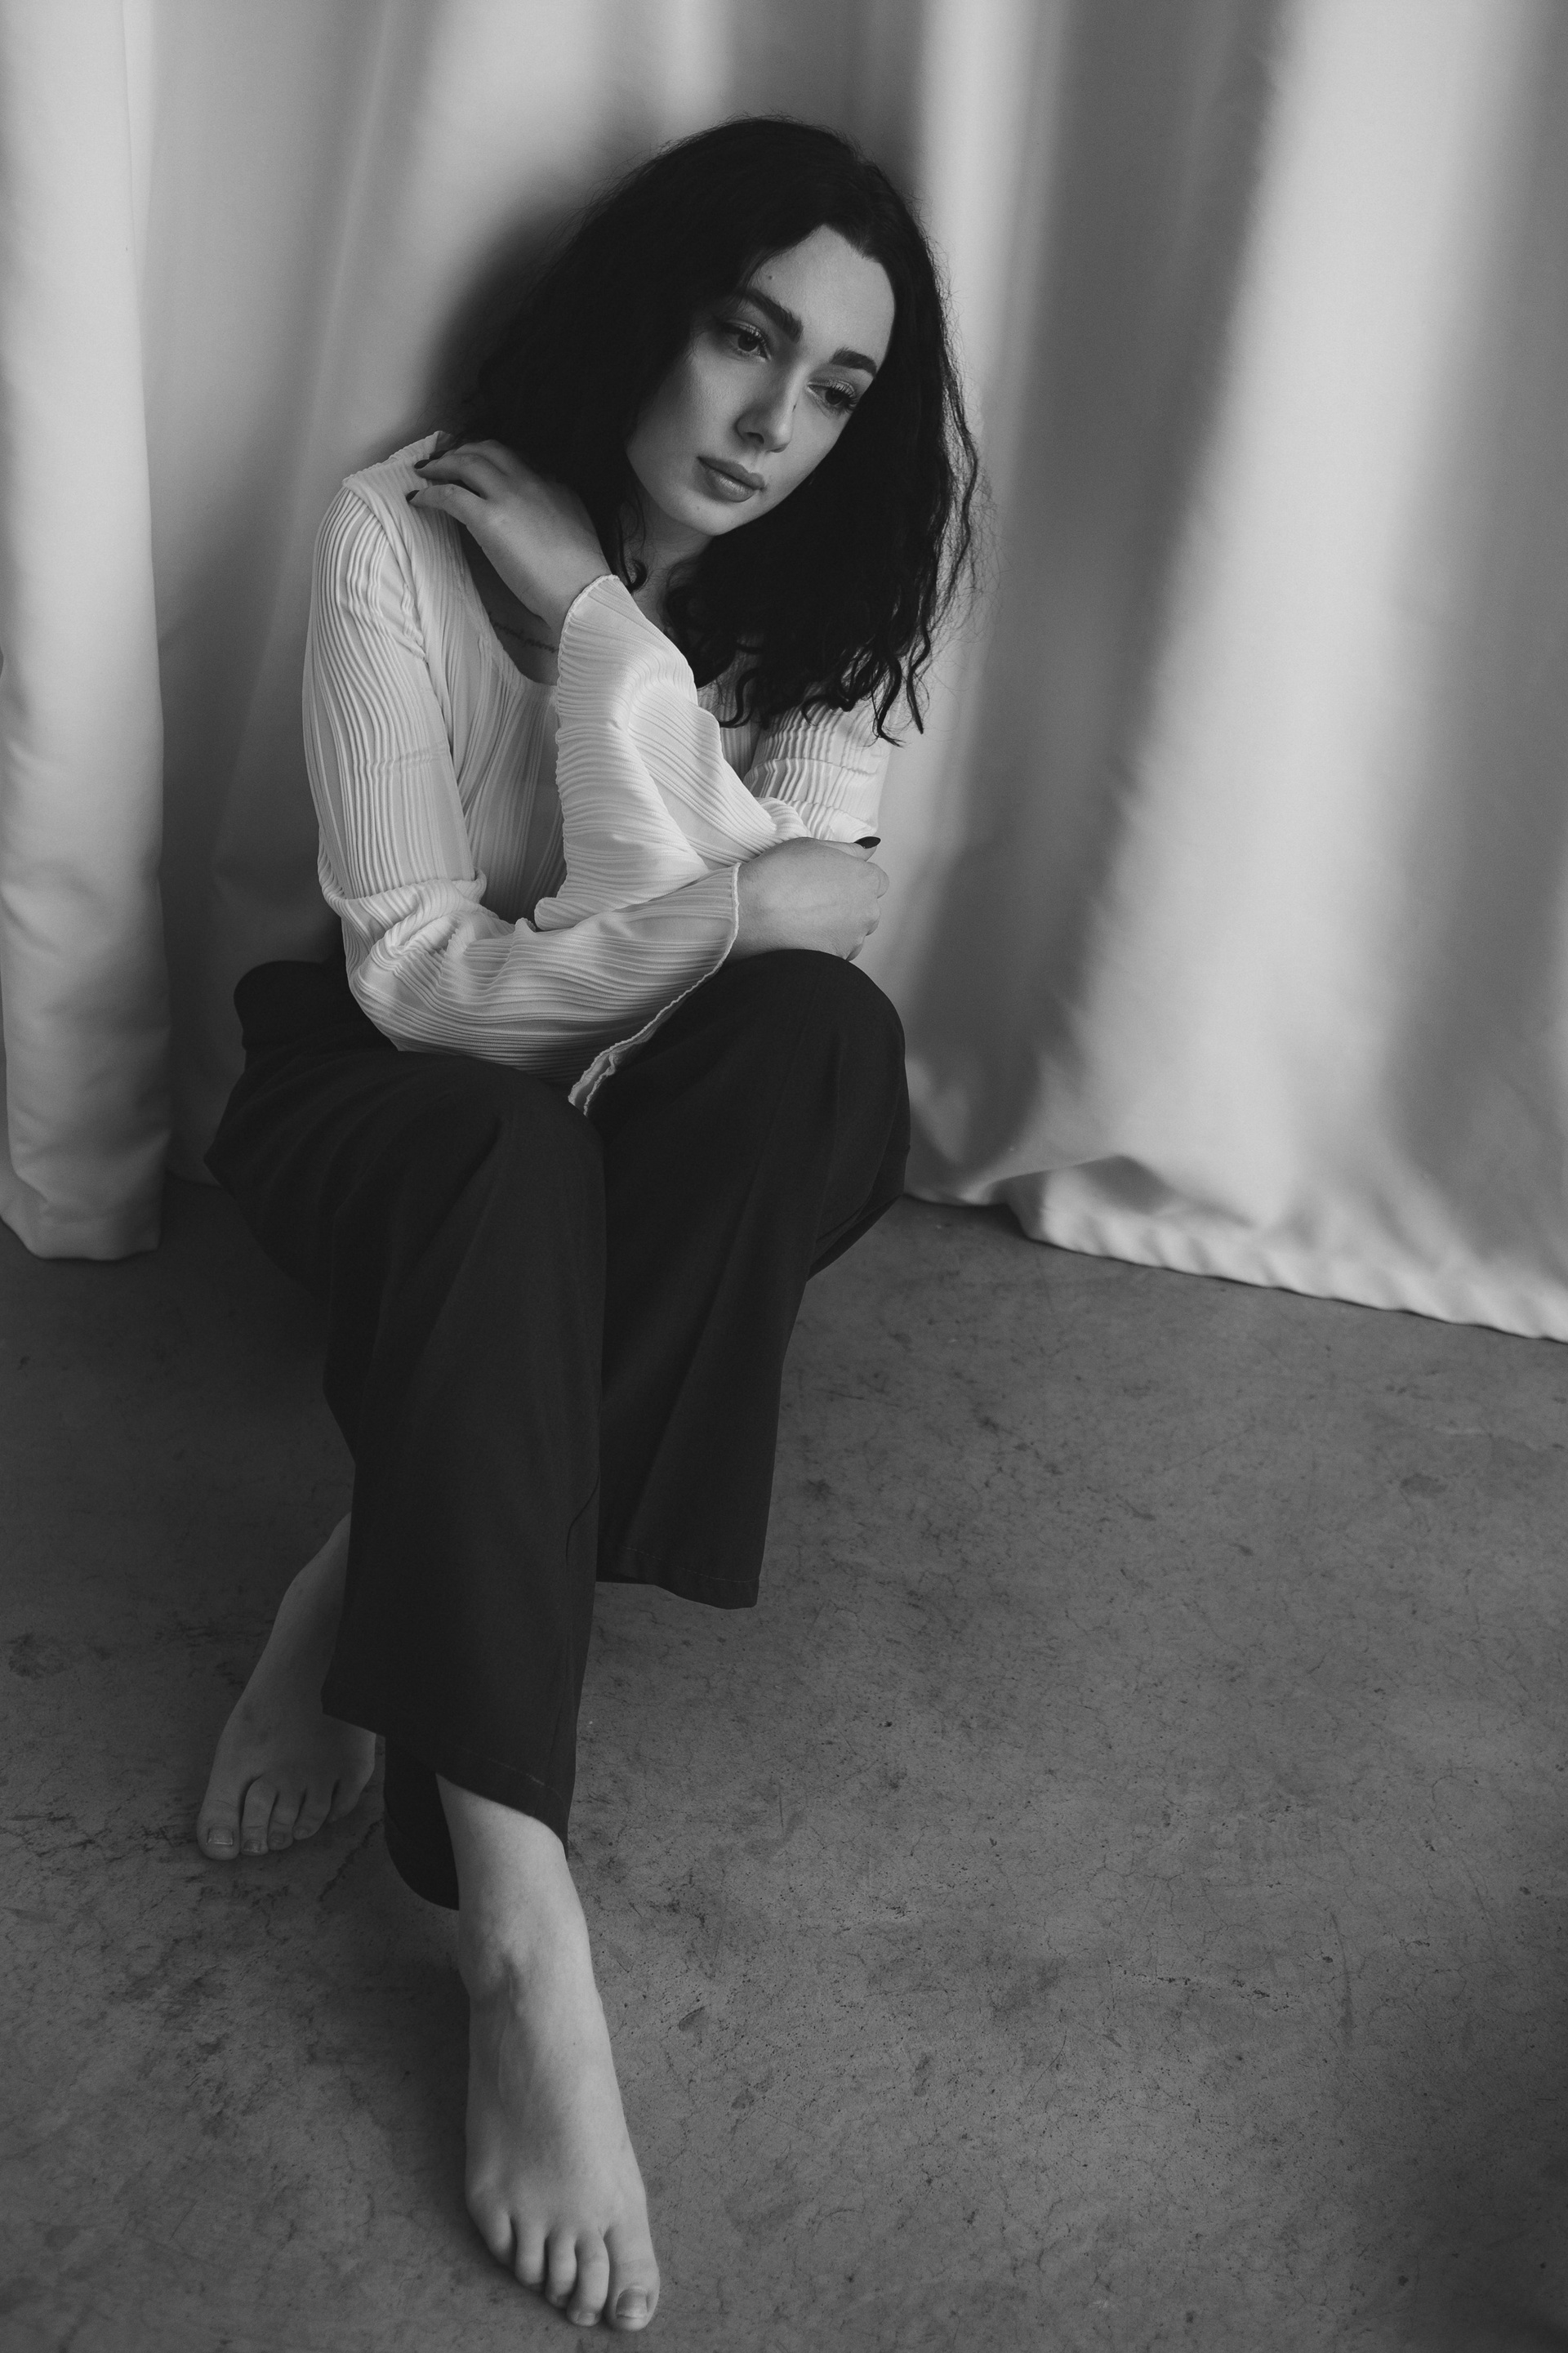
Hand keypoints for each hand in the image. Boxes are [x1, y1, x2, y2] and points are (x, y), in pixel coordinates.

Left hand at [408, 441, 609, 637]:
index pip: (515, 457)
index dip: (490, 456)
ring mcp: (507, 496)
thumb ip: (553, 507)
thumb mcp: (574, 523)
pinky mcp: (488, 519)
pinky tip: (419, 499)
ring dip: (441, 465)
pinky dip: (430, 493)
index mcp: (552, 482)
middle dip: (462, 450)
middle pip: (487, 450)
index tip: (476, 461)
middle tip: (444, 460)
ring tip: (425, 472)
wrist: (581, 590)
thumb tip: (533, 509)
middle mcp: (528, 480)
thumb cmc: (581, 572)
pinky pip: (450, 495)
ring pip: (466, 463)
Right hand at [729, 839, 888, 961]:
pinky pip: (838, 952)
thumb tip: (868, 851)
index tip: (833, 881)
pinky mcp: (837, 959)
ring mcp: (854, 938)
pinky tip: (803, 936)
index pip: (878, 880)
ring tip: (807, 919)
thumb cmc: (778, 874)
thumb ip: (847, 850)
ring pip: (855, 932)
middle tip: (815, 899)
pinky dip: (826, 945)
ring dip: (839, 927)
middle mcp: (867, 910)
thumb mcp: (812, 846)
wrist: (750, 914)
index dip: (854, 879)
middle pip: (868, 907)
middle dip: (850, 904)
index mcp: (865, 879)